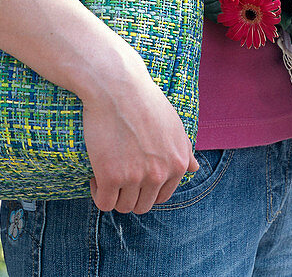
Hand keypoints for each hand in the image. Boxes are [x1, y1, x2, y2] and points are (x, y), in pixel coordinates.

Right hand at [82, 58, 198, 214]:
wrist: (116, 84)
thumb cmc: (143, 99)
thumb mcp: (172, 122)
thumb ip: (185, 148)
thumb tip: (195, 168)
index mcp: (178, 162)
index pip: (163, 196)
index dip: (147, 189)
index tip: (134, 175)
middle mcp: (160, 173)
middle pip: (143, 205)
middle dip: (130, 194)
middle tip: (118, 175)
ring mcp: (135, 177)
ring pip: (124, 207)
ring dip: (114, 195)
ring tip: (107, 173)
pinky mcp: (110, 177)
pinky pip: (104, 203)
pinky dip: (99, 194)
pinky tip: (96, 177)